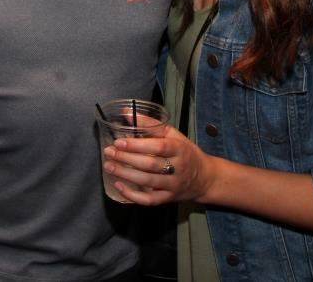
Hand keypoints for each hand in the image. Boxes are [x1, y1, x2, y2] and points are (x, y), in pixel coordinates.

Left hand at [102, 125, 216, 204]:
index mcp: (179, 148)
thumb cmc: (185, 152)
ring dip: (126, 174)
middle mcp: (178, 168)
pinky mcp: (168, 198)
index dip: (137, 145)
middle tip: (109, 153)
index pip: (158, 147)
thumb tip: (127, 113)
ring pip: (148, 181)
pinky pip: (149, 199)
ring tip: (109, 166)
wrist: (204, 178)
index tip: (119, 142)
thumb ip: (151, 124)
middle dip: (126, 159)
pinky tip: (119, 186)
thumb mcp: (173, 134)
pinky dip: (133, 195)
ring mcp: (173, 185)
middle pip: (150, 164)